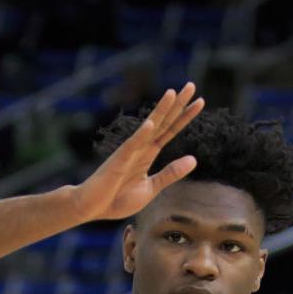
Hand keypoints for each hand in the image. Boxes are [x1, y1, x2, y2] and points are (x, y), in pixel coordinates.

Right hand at [69, 84, 203, 222]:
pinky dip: (141, 135)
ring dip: (161, 111)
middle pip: (163, 122)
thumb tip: (194, 160)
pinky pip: (131, 146)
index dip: (184, 117)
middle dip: (177, 105)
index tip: (200, 102)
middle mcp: (141, 147)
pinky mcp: (118, 161)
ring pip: (148, 127)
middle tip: (191, 85)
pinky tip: (151, 124)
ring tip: (173, 93)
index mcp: (149, 153)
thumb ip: (171, 174)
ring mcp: (130, 152)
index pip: (170, 130)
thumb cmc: (117, 199)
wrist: (92, 208)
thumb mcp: (151, 188)